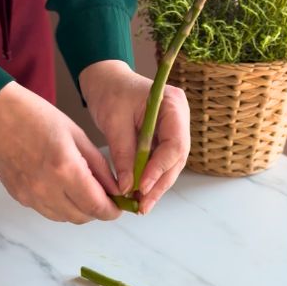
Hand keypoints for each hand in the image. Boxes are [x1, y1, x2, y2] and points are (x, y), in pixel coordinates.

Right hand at [0, 82, 120, 222]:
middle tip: (104, 196)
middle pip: (83, 217)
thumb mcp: (77, 135)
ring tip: (83, 190)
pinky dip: (61, 206)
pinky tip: (62, 187)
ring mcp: (29, 195)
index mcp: (65, 169)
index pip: (97, 207)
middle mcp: (46, 188)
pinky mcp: (18, 196)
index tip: (120, 205)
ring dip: (80, 210)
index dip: (113, 211)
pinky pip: (47, 211)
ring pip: (65, 218)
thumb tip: (117, 189)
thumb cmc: (36, 116)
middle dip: (98, 210)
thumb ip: (100, 167)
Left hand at [79, 60, 189, 214]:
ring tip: (140, 205)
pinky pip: (161, 162)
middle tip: (143, 205)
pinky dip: (151, 178)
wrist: (106, 79)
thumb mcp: (114, 121)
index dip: (160, 169)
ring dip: (156, 186)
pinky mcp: (165, 139)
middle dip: (159, 184)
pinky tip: (140, 194)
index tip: (142, 187)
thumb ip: (123, 154)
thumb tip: (127, 186)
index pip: (175, 145)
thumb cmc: (110, 91)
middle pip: (177, 159)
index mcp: (173, 106)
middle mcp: (180, 119)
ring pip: (171, 165)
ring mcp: (175, 129)